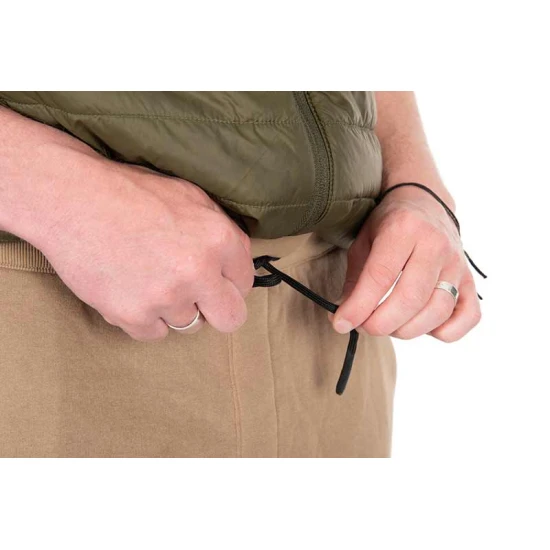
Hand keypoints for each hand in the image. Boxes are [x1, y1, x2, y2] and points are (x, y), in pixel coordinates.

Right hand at [39, 162, 254, 341]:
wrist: (72, 199)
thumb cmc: (131, 192)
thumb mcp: (191, 196)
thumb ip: (222, 230)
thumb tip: (237, 260)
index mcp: (218, 239)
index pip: (245, 283)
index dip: (229, 282)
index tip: (215, 280)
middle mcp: (198, 272)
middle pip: (231, 318)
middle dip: (217, 309)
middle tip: (198, 297)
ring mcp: (165, 297)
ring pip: (189, 324)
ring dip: (175, 309)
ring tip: (150, 280)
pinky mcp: (132, 315)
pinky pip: (154, 333)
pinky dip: (145, 318)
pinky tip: (132, 291)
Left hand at [329, 186, 480, 341]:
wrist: (425, 202)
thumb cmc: (389, 225)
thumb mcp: (363, 242)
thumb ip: (354, 281)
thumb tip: (344, 319)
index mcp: (404, 229)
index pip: (380, 277)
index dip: (358, 307)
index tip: (341, 324)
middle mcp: (435, 245)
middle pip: (409, 300)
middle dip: (380, 324)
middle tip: (363, 326)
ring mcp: (457, 263)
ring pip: (437, 312)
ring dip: (406, 330)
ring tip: (388, 325)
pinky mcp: (471, 279)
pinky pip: (469, 316)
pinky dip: (447, 331)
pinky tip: (423, 325)